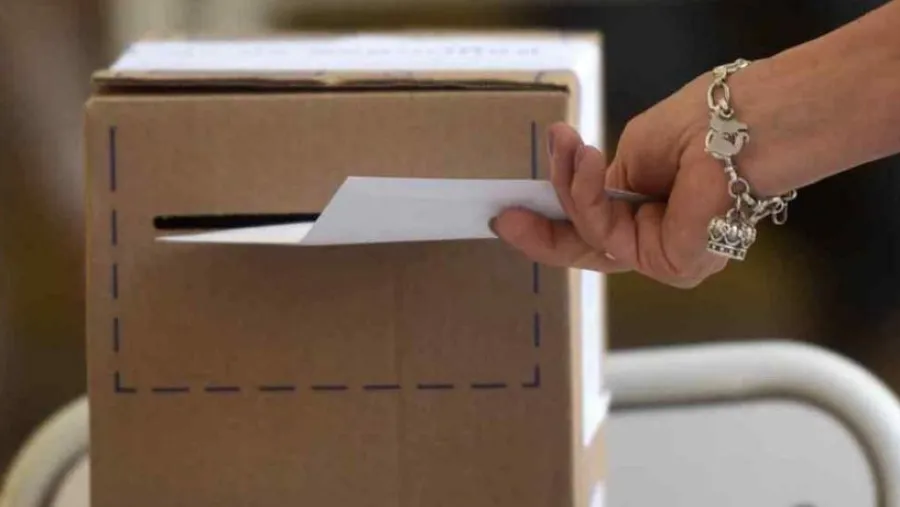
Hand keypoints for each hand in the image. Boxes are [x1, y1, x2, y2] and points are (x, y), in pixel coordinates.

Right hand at [491, 71, 755, 288]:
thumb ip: (604, 185)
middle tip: (505, 218)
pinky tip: (583, 159)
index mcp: (650, 215)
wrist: (740, 124)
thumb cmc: (700, 126)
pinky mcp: (670, 265)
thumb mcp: (631, 155)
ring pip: (592, 237)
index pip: (594, 229)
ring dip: (569, 187)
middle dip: (542, 233)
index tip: (514, 213)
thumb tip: (586, 195)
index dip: (552, 224)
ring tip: (564, 145)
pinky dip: (588, 195)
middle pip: (587, 248)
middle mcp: (657, 242)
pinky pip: (608, 234)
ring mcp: (664, 259)